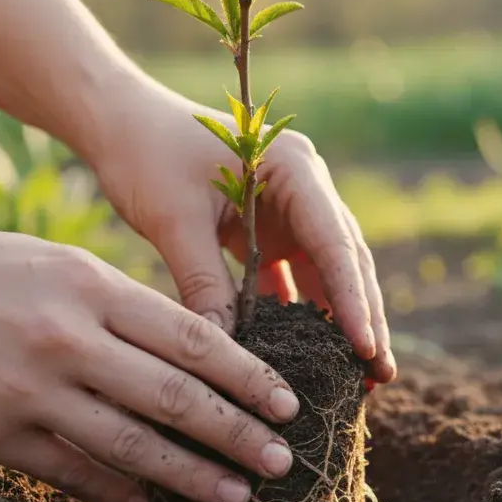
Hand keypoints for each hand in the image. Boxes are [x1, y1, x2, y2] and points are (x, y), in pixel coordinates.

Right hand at [0, 213, 304, 501]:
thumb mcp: (56, 263)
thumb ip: (120, 306)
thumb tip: (192, 355)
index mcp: (89, 285)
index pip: (192, 338)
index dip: (247, 376)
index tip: (286, 403)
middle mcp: (66, 338)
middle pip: (175, 398)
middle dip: (238, 435)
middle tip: (281, 461)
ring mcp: (27, 389)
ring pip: (132, 445)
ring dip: (192, 476)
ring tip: (234, 495)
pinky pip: (70, 471)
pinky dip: (117, 491)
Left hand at [85, 84, 396, 384]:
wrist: (120, 125)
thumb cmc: (147, 155)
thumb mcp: (174, 220)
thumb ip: (204, 283)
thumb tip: (226, 355)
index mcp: (293, 168)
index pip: (334, 241)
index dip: (352, 298)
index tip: (365, 347)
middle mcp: (304, 187)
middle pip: (345, 260)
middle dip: (365, 318)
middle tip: (381, 373)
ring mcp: (291, 210)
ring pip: (327, 274)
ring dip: (340, 322)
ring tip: (360, 377)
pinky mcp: (270, 232)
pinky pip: (294, 280)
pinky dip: (301, 316)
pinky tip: (311, 358)